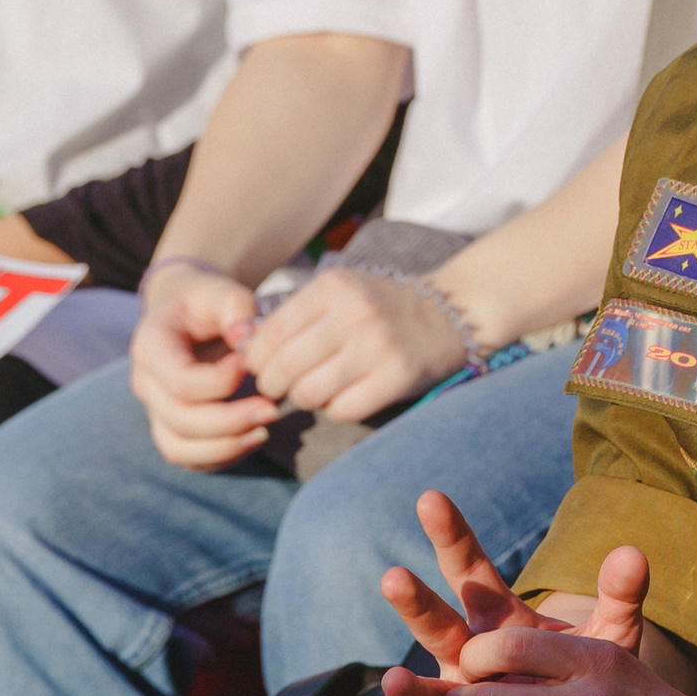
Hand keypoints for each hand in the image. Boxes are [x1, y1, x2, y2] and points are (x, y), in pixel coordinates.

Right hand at [129, 259, 277, 466]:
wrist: (184, 312)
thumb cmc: (206, 300)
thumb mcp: (221, 290)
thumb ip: (236, 308)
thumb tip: (247, 341)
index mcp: (150, 345)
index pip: (179, 380)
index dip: (220, 381)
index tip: (250, 364)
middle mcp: (145, 382)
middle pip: (179, 419)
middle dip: (230, 421)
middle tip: (273, 409)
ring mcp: (154, 409)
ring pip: (178, 448)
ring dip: (224, 447)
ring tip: (264, 431)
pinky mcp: (170, 428)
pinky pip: (188, 458)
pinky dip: (221, 456)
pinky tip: (253, 437)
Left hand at [247, 260, 472, 420]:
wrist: (453, 313)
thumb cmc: (382, 307)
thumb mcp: (340, 292)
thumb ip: (295, 315)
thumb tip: (242, 348)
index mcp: (335, 286)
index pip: (270, 334)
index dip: (255, 361)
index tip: (261, 368)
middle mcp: (355, 313)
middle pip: (285, 368)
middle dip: (273, 385)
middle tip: (280, 388)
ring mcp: (379, 345)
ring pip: (310, 393)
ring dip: (306, 399)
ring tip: (317, 390)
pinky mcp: (398, 376)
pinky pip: (343, 409)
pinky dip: (336, 409)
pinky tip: (346, 396)